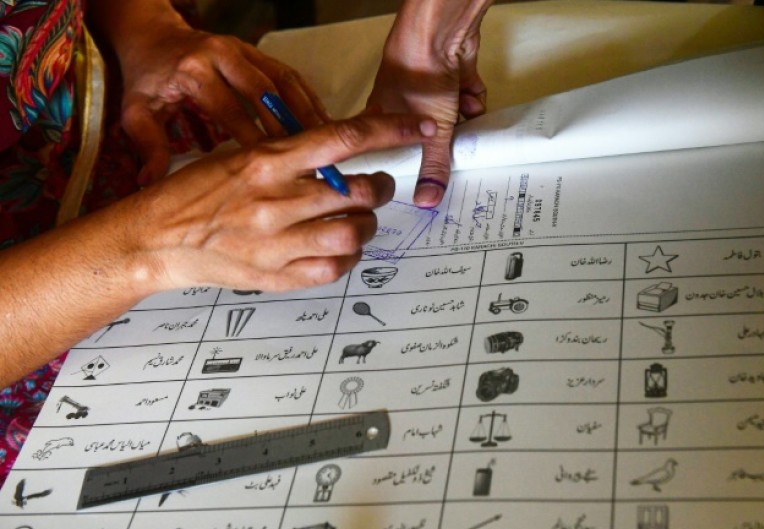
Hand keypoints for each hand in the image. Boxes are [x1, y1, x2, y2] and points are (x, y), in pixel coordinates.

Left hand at [88, 0, 328, 183]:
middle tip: (308, 160)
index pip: (231, 109)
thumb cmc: (148, 77)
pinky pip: (290, 74)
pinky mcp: (257, 52)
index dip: (254, 140)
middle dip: (289, 128)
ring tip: (326, 143)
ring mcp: (244, 50)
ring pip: (285, 81)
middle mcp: (222, 54)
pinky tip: (321, 122)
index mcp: (193, 70)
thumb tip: (151, 182)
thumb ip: (148, 146)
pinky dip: (308, 98)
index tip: (271, 170)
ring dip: (307, 112)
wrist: (153, 37)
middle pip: (266, 93)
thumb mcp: (137, 111)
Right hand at [129, 113, 435, 290]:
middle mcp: (275, 200)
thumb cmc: (196, 193)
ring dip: (366, 225)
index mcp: (268, 160)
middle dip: (379, 188)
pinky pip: (334, 268)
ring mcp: (276, 242)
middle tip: (375, 188)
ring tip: (358, 220)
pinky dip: (346, 258)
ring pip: (354, 232)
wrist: (154, 238)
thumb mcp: (240, 155)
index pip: (345, 137)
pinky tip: (337, 248)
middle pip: (358, 191)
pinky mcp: (275, 276)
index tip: (419, 127)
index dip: (392, 130)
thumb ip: (291, 156)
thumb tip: (342, 155)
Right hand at [367, 0, 492, 207]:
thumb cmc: (417, 74)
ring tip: (461, 118)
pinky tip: (469, 96)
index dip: (407, 162)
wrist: (439, 33)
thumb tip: (427, 199)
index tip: (419, 176)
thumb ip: (433, 167)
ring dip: (461, 119)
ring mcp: (427, 87)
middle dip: (443, 140)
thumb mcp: (429, 133)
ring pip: (450, 117)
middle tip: (449, 150)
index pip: (391, 149)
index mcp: (381, 116)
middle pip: (425, 135)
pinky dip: (471, 99)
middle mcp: (402, 102)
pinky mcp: (450, 75)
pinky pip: (465, 97)